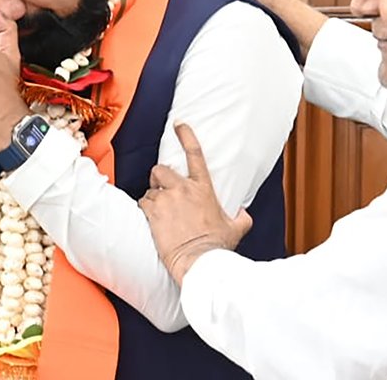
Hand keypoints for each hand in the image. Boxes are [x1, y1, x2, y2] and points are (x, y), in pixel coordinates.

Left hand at [140, 123, 251, 285]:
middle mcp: (183, 189)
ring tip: (158, 212)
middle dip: (159, 178)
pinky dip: (145, 210)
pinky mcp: (153, 212)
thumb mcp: (236, 229)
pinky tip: (152, 221)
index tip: (179, 124)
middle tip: (161, 190)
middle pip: (161, 169)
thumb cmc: (217, 246)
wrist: (199, 261)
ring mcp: (167, 199)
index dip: (186, 135)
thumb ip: (241, 217)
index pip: (195, 153)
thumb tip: (244, 212)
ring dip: (151, 198)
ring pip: (150, 188)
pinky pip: (142, 203)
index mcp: (203, 188)